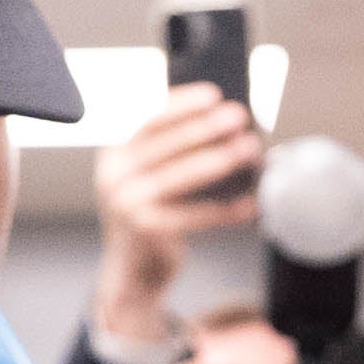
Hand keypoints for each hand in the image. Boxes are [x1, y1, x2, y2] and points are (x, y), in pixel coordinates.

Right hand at [92, 84, 261, 352]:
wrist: (133, 269)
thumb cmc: (152, 214)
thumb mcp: (150, 176)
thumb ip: (172, 150)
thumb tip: (225, 124)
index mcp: (114, 152)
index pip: (151, 119)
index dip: (183, 104)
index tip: (215, 94)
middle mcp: (113, 174)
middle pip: (168, 144)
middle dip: (207, 127)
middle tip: (240, 117)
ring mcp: (126, 203)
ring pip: (181, 176)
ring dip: (220, 161)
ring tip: (250, 149)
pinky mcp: (144, 230)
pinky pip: (193, 215)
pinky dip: (225, 210)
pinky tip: (250, 203)